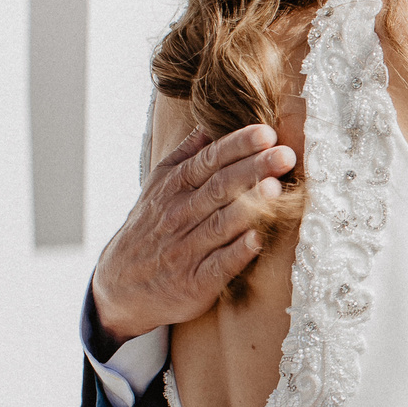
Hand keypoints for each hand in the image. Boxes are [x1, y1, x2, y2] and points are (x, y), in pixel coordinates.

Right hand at [93, 126, 296, 342]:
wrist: (121, 285)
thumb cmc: (151, 228)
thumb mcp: (159, 186)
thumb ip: (186, 155)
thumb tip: (209, 121)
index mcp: (174, 187)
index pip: (209, 161)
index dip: (238, 146)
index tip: (266, 133)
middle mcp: (180, 215)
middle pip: (220, 187)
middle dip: (254, 169)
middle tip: (285, 155)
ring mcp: (187, 249)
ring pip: (220, 223)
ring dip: (249, 206)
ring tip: (276, 189)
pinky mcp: (195, 282)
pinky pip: (218, 265)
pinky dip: (237, 253)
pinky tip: (258, 240)